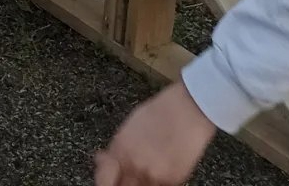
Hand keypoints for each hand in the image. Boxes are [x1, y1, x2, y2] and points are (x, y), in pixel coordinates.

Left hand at [93, 79, 217, 185]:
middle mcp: (134, 165)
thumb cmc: (159, 113)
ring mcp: (153, 175)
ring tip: (150, 164)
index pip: (103, 181)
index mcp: (120, 149)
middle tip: (129, 174)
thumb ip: (116, 147)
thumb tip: (101, 159)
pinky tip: (164, 164)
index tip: (108, 181)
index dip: (104, 183)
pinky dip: (159, 180)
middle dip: (124, 182)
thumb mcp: (129, 125)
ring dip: (142, 181)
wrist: (187, 110)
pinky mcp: (172, 181)